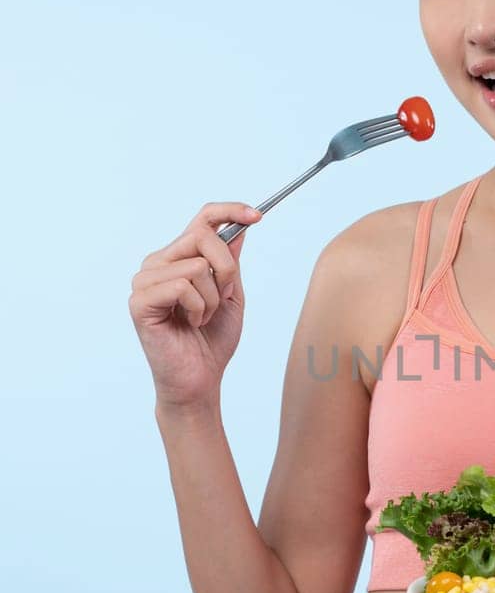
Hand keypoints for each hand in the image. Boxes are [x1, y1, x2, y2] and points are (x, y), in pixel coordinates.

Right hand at [129, 201, 261, 407]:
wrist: (200, 380)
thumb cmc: (212, 341)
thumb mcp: (230, 295)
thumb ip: (230, 261)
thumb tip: (238, 228)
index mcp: (177, 259)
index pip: (201, 220)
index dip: (229, 211)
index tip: (256, 216)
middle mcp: (157, 264)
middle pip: (202, 236)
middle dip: (225, 269)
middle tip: (223, 298)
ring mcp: (145, 281)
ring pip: (196, 265)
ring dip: (212, 298)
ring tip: (202, 318)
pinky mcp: (140, 301)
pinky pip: (183, 287)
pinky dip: (198, 308)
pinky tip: (190, 324)